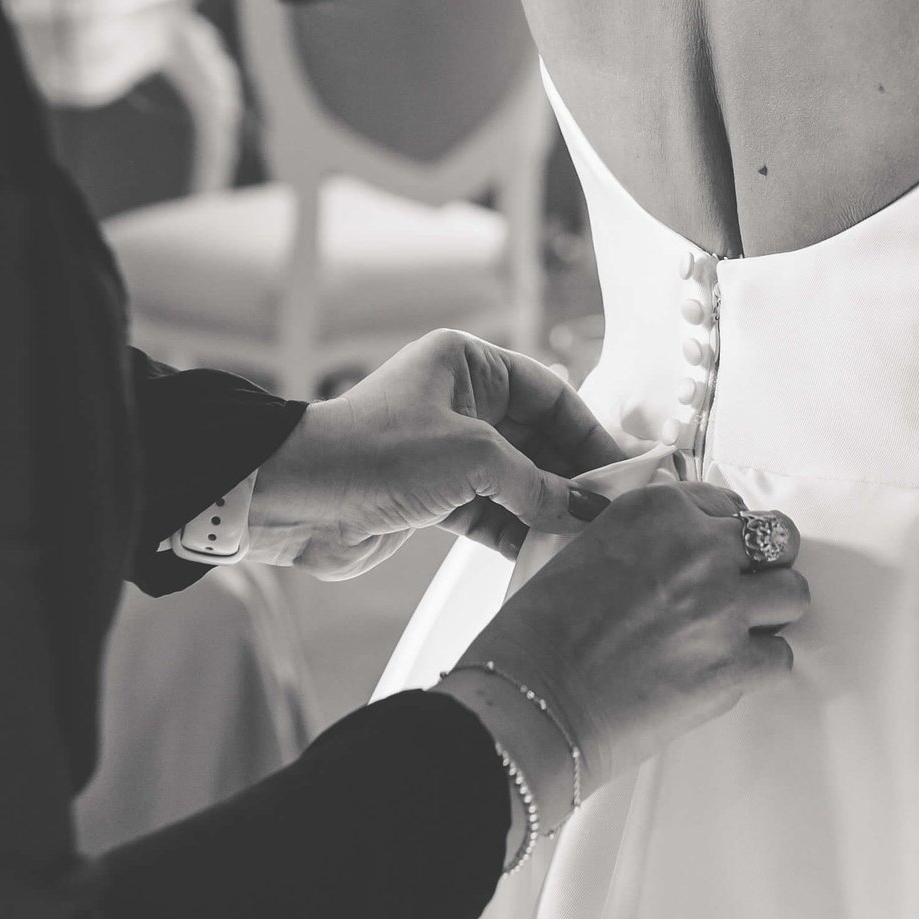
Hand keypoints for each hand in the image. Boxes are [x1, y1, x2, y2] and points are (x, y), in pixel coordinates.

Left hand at [246, 331, 619, 580]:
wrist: (294, 500)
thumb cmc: (373, 453)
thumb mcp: (472, 458)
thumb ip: (536, 485)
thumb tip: (586, 511)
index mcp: (467, 365)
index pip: (550, 394)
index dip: (590, 432)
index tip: (623, 471)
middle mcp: (459, 402)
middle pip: (538, 440)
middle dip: (573, 477)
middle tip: (612, 513)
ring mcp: (445, 452)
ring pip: (516, 480)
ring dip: (548, 510)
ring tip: (587, 539)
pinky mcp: (431, 497)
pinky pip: (490, 512)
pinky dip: (518, 532)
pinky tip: (548, 553)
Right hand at [449, 479, 807, 801]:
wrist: (532, 703)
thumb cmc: (539, 638)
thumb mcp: (588, 552)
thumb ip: (646, 543)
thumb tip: (679, 557)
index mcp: (657, 511)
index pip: (727, 505)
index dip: (725, 536)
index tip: (717, 555)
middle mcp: (697, 549)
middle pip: (778, 540)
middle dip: (765, 564)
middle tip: (744, 587)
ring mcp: (722, 606)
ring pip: (793, 594)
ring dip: (771, 613)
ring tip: (739, 632)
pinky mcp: (734, 665)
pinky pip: (782, 657)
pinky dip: (760, 667)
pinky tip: (727, 672)